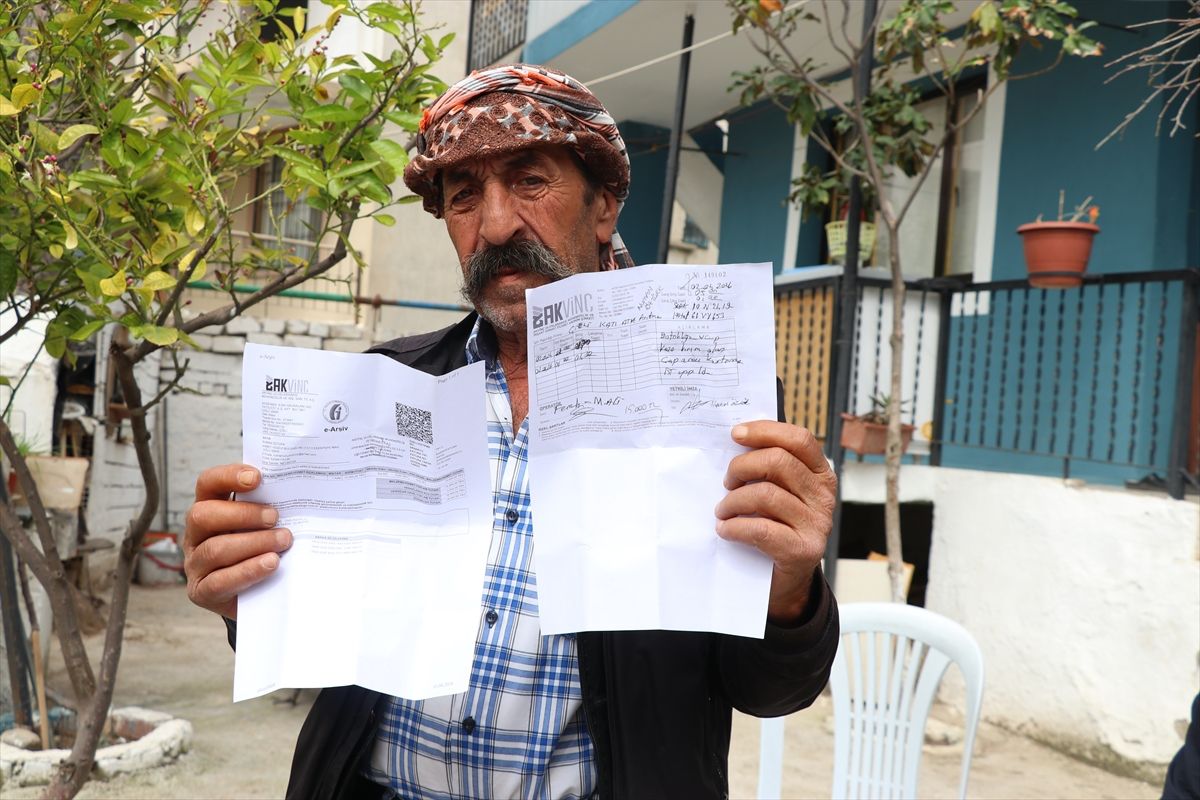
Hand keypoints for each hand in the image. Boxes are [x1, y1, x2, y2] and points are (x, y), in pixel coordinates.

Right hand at [183, 464, 291, 619]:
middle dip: (242, 514)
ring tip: (283, 540)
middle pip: (203, 515)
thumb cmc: (264, 548)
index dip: (228, 476)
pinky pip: (220, 581)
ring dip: (254, 542)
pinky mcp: (202, 591)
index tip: (257, 477)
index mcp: (209, 508)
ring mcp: (195, 564)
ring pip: (215, 549)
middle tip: (274, 517)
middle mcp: (196, 534)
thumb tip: (297, 489)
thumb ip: (269, 507)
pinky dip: (248, 570)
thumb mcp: (264, 525)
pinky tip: (271, 563)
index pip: (207, 483)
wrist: (260, 594)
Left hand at [715, 421, 835, 624]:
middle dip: (742, 467)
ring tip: (722, 510)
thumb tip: (737, 437)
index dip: (765, 431)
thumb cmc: (776, 526)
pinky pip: (761, 529)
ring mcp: (817, 524)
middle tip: (727, 482)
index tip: (736, 434)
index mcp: (820, 474)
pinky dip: (735, 527)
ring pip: (766, 494)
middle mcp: (823, 496)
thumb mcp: (779, 492)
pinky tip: (725, 529)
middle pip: (778, 462)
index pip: (799, 439)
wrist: (785, 579)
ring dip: (732, 501)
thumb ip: (769, 468)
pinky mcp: (802, 550)